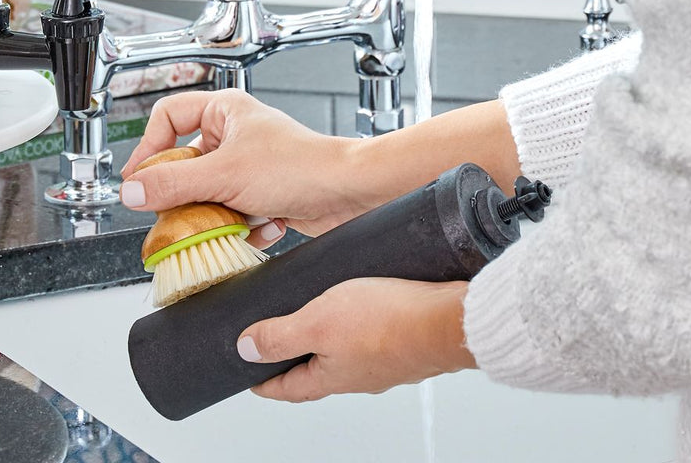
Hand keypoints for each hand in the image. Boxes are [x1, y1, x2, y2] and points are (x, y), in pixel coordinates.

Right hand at [120, 90, 370, 243]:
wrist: (349, 194)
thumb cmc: (302, 167)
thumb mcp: (224, 176)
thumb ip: (173, 184)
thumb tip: (132, 192)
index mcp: (224, 111)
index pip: (168, 118)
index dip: (148, 147)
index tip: (136, 180)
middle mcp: (235, 134)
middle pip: (185, 164)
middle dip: (187, 195)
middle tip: (179, 212)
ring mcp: (249, 165)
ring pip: (208, 193)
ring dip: (217, 215)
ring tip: (229, 222)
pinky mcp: (263, 193)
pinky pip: (232, 212)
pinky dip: (241, 226)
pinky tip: (260, 227)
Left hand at [236, 278, 474, 402]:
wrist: (445, 319)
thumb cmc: (386, 322)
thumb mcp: (317, 323)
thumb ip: (280, 336)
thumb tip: (245, 350)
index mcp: (331, 377)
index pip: (288, 387)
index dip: (265, 381)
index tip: (249, 376)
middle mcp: (357, 376)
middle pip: (316, 373)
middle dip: (296, 359)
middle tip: (279, 342)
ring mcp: (382, 362)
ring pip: (344, 355)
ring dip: (327, 339)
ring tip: (318, 313)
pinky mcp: (402, 344)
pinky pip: (370, 338)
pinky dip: (356, 325)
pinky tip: (361, 304)